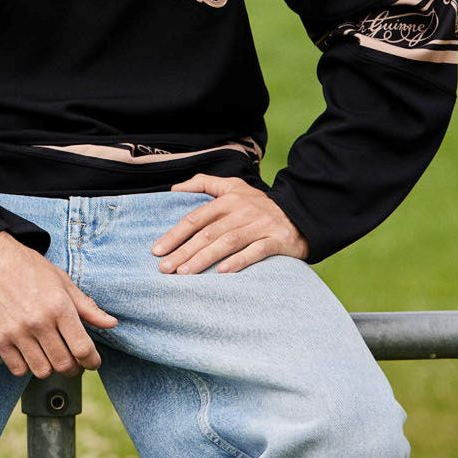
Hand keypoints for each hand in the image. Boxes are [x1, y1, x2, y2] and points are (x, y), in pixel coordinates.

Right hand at [0, 232, 117, 377]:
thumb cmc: (28, 267)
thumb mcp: (61, 280)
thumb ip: (87, 306)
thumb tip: (111, 323)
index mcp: (59, 306)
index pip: (83, 349)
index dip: (92, 362)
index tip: (92, 362)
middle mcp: (39, 322)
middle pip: (64, 364)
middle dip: (74, 368)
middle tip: (73, 361)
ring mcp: (17, 332)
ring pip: (42, 371)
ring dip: (50, 368)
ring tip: (51, 357)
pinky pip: (18, 369)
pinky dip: (26, 367)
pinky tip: (30, 354)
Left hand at [151, 174, 308, 274]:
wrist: (300, 214)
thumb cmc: (258, 204)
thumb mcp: (232, 186)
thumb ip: (203, 184)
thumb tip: (174, 188)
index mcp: (228, 199)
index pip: (195, 218)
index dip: (175, 234)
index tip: (157, 250)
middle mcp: (241, 211)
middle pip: (207, 233)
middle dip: (184, 251)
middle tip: (165, 268)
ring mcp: (259, 226)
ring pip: (227, 243)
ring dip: (204, 259)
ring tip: (185, 273)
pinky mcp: (276, 241)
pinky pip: (255, 252)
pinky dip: (238, 262)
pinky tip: (221, 274)